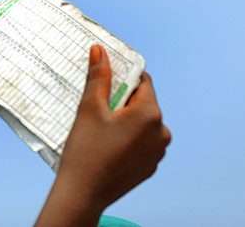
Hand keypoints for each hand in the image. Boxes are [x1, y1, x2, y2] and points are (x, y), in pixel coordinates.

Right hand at [36, 45, 170, 225]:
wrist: (83, 194)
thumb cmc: (86, 151)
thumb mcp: (90, 108)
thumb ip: (98, 77)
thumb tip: (100, 51)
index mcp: (150, 114)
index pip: (142, 81)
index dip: (123, 77)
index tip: (106, 82)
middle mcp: (161, 132)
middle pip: (142, 102)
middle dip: (121, 101)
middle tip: (97, 108)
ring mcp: (158, 152)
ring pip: (142, 123)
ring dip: (125, 120)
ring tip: (100, 129)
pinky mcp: (150, 166)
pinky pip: (141, 142)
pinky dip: (127, 138)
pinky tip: (107, 145)